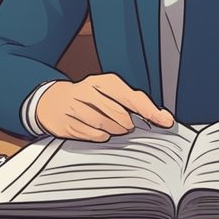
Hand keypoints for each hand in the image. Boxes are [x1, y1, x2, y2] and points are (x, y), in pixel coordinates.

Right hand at [35, 73, 175, 141]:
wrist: (53, 101)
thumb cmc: (89, 98)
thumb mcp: (111, 92)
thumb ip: (135, 103)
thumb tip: (162, 117)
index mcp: (105, 81)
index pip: (132, 97)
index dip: (150, 111)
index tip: (165, 121)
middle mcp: (89, 91)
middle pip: (120, 114)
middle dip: (127, 124)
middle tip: (126, 125)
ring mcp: (76, 106)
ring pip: (106, 126)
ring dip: (114, 131)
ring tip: (113, 127)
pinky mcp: (68, 122)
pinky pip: (93, 135)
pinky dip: (101, 136)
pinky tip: (99, 131)